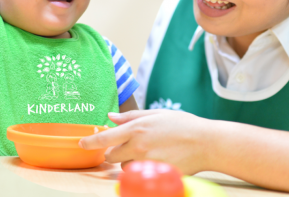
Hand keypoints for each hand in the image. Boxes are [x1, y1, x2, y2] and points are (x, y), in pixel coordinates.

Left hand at [79, 110, 212, 173]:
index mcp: (135, 129)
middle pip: (112, 156)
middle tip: (128, 145)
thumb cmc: (182, 125)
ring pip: (125, 166)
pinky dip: (142, 169)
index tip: (82, 143)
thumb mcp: (154, 114)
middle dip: (114, 152)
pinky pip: (141, 175)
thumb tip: (110, 116)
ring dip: (130, 161)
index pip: (105, 139)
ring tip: (148, 151)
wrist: (206, 143)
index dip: (90, 142)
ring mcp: (146, 162)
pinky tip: (156, 160)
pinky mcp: (155, 173)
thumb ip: (130, 117)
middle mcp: (138, 146)